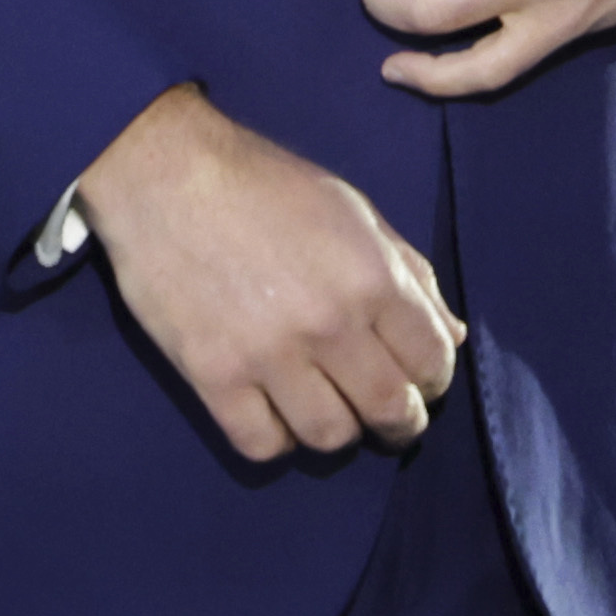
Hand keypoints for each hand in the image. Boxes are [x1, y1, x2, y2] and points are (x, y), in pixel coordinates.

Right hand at [73, 86, 463, 464]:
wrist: (164, 171)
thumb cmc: (264, 183)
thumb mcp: (353, 211)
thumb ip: (408, 273)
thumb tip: (451, 336)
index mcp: (372, 276)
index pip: (433, 362)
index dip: (433, 379)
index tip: (417, 380)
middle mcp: (329, 324)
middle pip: (389, 410)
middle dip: (399, 422)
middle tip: (386, 416)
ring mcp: (269, 355)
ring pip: (329, 437)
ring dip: (337, 430)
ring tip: (326, 409)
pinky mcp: (213, 376)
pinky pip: (262, 444)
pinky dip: (276, 438)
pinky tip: (273, 411)